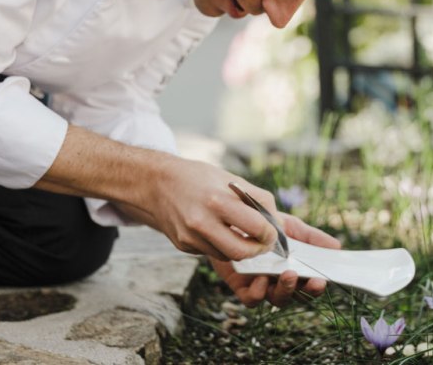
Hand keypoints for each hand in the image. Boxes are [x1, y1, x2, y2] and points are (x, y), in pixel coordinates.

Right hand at [37, 126, 281, 262]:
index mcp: (217, 201)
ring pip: (227, 256)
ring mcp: (190, 238)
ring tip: (245, 236)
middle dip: (258, 250)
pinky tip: (220, 232)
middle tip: (263, 243)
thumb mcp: (229, 179)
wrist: (154, 183)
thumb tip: (277, 221)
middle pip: (242, 251)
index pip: (256, 228)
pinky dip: (222, 246)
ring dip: (241, 249)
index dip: (270, 234)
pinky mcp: (183, 246)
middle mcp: (202, 222)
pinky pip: (211, 252)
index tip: (273, 232)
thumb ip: (256, 199)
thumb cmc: (197, 177)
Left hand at [210, 212, 340, 307]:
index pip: (310, 285)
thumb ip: (312, 237)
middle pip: (297, 296)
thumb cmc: (265, 226)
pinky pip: (252, 299)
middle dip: (305, 290)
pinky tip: (260, 278)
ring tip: (287, 274)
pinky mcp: (242, 287)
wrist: (233, 222)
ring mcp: (262, 286)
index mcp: (296, 271)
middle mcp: (280, 282)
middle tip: (309, 280)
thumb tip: (337, 246)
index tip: (322, 280)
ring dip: (285, 290)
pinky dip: (258, 292)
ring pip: (277, 299)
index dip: (317, 287)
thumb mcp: (291, 227)